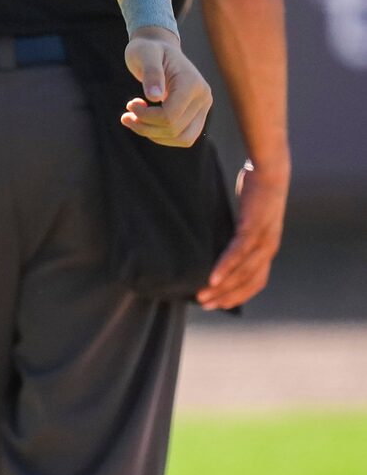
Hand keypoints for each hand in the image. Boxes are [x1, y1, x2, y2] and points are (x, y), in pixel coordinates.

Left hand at [121, 29, 211, 146]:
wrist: (159, 48)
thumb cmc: (148, 50)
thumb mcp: (145, 54)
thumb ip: (151, 73)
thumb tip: (154, 97)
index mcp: (192, 83)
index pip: (169, 116)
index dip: (145, 117)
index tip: (129, 105)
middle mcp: (203, 97)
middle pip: (174, 129)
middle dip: (145, 127)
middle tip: (127, 115)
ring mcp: (203, 107)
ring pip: (182, 138)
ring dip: (153, 135)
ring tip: (133, 121)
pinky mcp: (198, 115)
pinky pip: (184, 137)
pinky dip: (162, 136)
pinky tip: (146, 124)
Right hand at [197, 158, 288, 310]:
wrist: (271, 169)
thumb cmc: (255, 192)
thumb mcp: (248, 218)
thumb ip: (239, 235)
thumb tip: (217, 245)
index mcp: (267, 248)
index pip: (255, 282)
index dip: (237, 296)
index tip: (216, 303)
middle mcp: (269, 248)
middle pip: (249, 282)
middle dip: (227, 297)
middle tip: (205, 305)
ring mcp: (263, 238)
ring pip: (243, 271)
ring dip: (223, 287)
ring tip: (203, 295)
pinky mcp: (254, 227)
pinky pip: (238, 252)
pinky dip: (225, 267)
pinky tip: (213, 278)